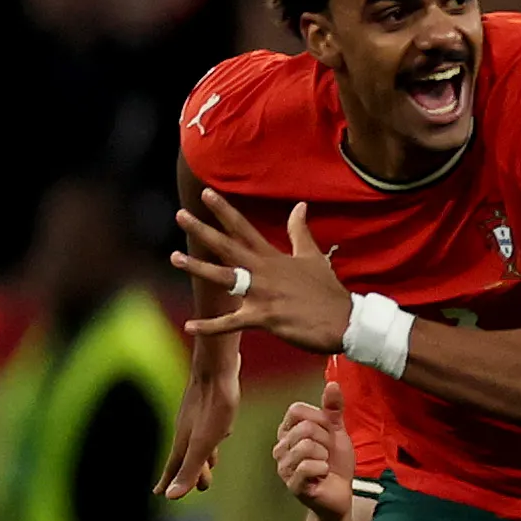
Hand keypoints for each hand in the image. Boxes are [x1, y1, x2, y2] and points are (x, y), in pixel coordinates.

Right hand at [159, 361, 238, 498]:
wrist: (216, 367)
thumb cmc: (213, 406)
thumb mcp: (204, 443)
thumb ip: (190, 469)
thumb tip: (171, 497)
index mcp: (185, 442)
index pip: (175, 468)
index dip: (170, 482)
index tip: (160, 493)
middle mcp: (187, 429)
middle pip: (189, 456)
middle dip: (192, 473)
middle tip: (201, 486)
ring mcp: (197, 416)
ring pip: (200, 441)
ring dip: (204, 455)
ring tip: (210, 465)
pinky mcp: (211, 404)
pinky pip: (209, 425)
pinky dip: (213, 436)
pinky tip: (222, 431)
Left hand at [172, 193, 348, 354]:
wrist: (345, 321)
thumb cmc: (328, 291)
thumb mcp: (313, 257)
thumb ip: (299, 231)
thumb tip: (300, 206)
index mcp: (273, 258)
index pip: (244, 229)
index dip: (224, 211)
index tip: (206, 194)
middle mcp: (264, 272)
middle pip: (228, 247)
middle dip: (203, 230)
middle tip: (181, 215)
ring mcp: (262, 295)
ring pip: (224, 278)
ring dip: (198, 268)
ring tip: (175, 258)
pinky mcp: (264, 318)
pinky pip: (231, 323)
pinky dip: (210, 326)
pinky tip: (190, 326)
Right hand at [273, 380, 353, 520]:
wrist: (340, 494)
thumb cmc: (335, 464)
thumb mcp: (337, 432)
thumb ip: (333, 409)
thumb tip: (333, 384)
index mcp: (288, 432)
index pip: (297, 410)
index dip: (320, 420)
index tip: (326, 434)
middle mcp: (281, 447)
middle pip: (305, 428)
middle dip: (326, 441)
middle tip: (327, 454)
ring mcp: (284, 466)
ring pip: (307, 447)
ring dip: (325, 456)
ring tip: (324, 465)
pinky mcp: (292, 484)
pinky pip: (308, 466)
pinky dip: (323, 469)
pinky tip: (322, 475)